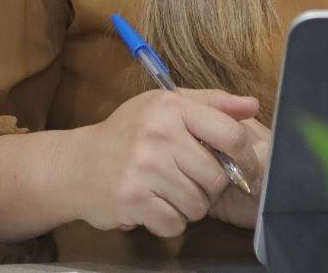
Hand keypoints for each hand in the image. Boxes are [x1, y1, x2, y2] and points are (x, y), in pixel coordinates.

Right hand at [70, 88, 258, 237]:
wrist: (75, 165)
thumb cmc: (128, 133)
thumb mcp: (165, 106)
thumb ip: (211, 103)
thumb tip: (252, 105)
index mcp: (172, 107)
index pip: (231, 134)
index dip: (246, 156)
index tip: (245, 168)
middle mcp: (159, 134)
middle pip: (216, 177)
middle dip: (210, 186)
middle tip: (192, 181)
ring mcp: (145, 168)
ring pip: (198, 205)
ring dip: (190, 206)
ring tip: (171, 192)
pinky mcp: (134, 200)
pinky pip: (176, 223)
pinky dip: (170, 222)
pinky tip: (155, 206)